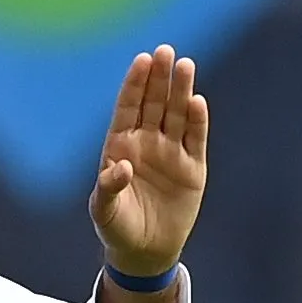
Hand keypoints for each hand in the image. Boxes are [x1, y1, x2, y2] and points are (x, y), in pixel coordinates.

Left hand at [91, 45, 208, 275]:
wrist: (145, 252)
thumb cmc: (117, 228)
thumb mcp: (104, 211)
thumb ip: (108, 187)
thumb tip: (121, 166)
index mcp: (120, 146)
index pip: (128, 108)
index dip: (135, 84)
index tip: (141, 60)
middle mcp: (146, 144)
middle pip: (154, 103)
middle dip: (159, 78)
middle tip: (165, 51)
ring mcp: (170, 153)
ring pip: (177, 115)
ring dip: (181, 91)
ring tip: (185, 65)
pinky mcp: (192, 168)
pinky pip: (195, 139)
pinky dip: (197, 121)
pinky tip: (197, 101)